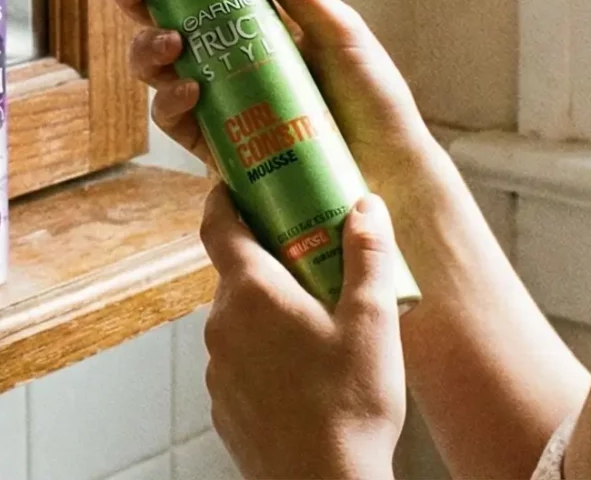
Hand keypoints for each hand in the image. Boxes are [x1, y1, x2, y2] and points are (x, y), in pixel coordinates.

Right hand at [117, 0, 438, 196]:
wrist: (385, 174)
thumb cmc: (372, 101)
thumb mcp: (344, 33)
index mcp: (261, 7)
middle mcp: (230, 44)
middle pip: (164, 3)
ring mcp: (218, 91)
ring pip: (154, 56)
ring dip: (148, 42)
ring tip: (173, 43)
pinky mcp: (213, 140)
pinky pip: (171, 114)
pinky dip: (170, 98)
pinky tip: (190, 91)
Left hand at [201, 186, 407, 478]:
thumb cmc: (350, 407)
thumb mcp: (373, 321)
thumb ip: (368, 255)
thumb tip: (366, 206)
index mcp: (253, 293)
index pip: (216, 225)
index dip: (223, 198)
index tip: (236, 184)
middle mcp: (222, 326)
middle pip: (234, 274)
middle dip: (267, 260)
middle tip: (309, 257)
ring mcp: (218, 370)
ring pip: (238, 320)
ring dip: (267, 312)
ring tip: (317, 323)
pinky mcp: (224, 406)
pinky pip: (239, 362)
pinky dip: (264, 354)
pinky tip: (304, 372)